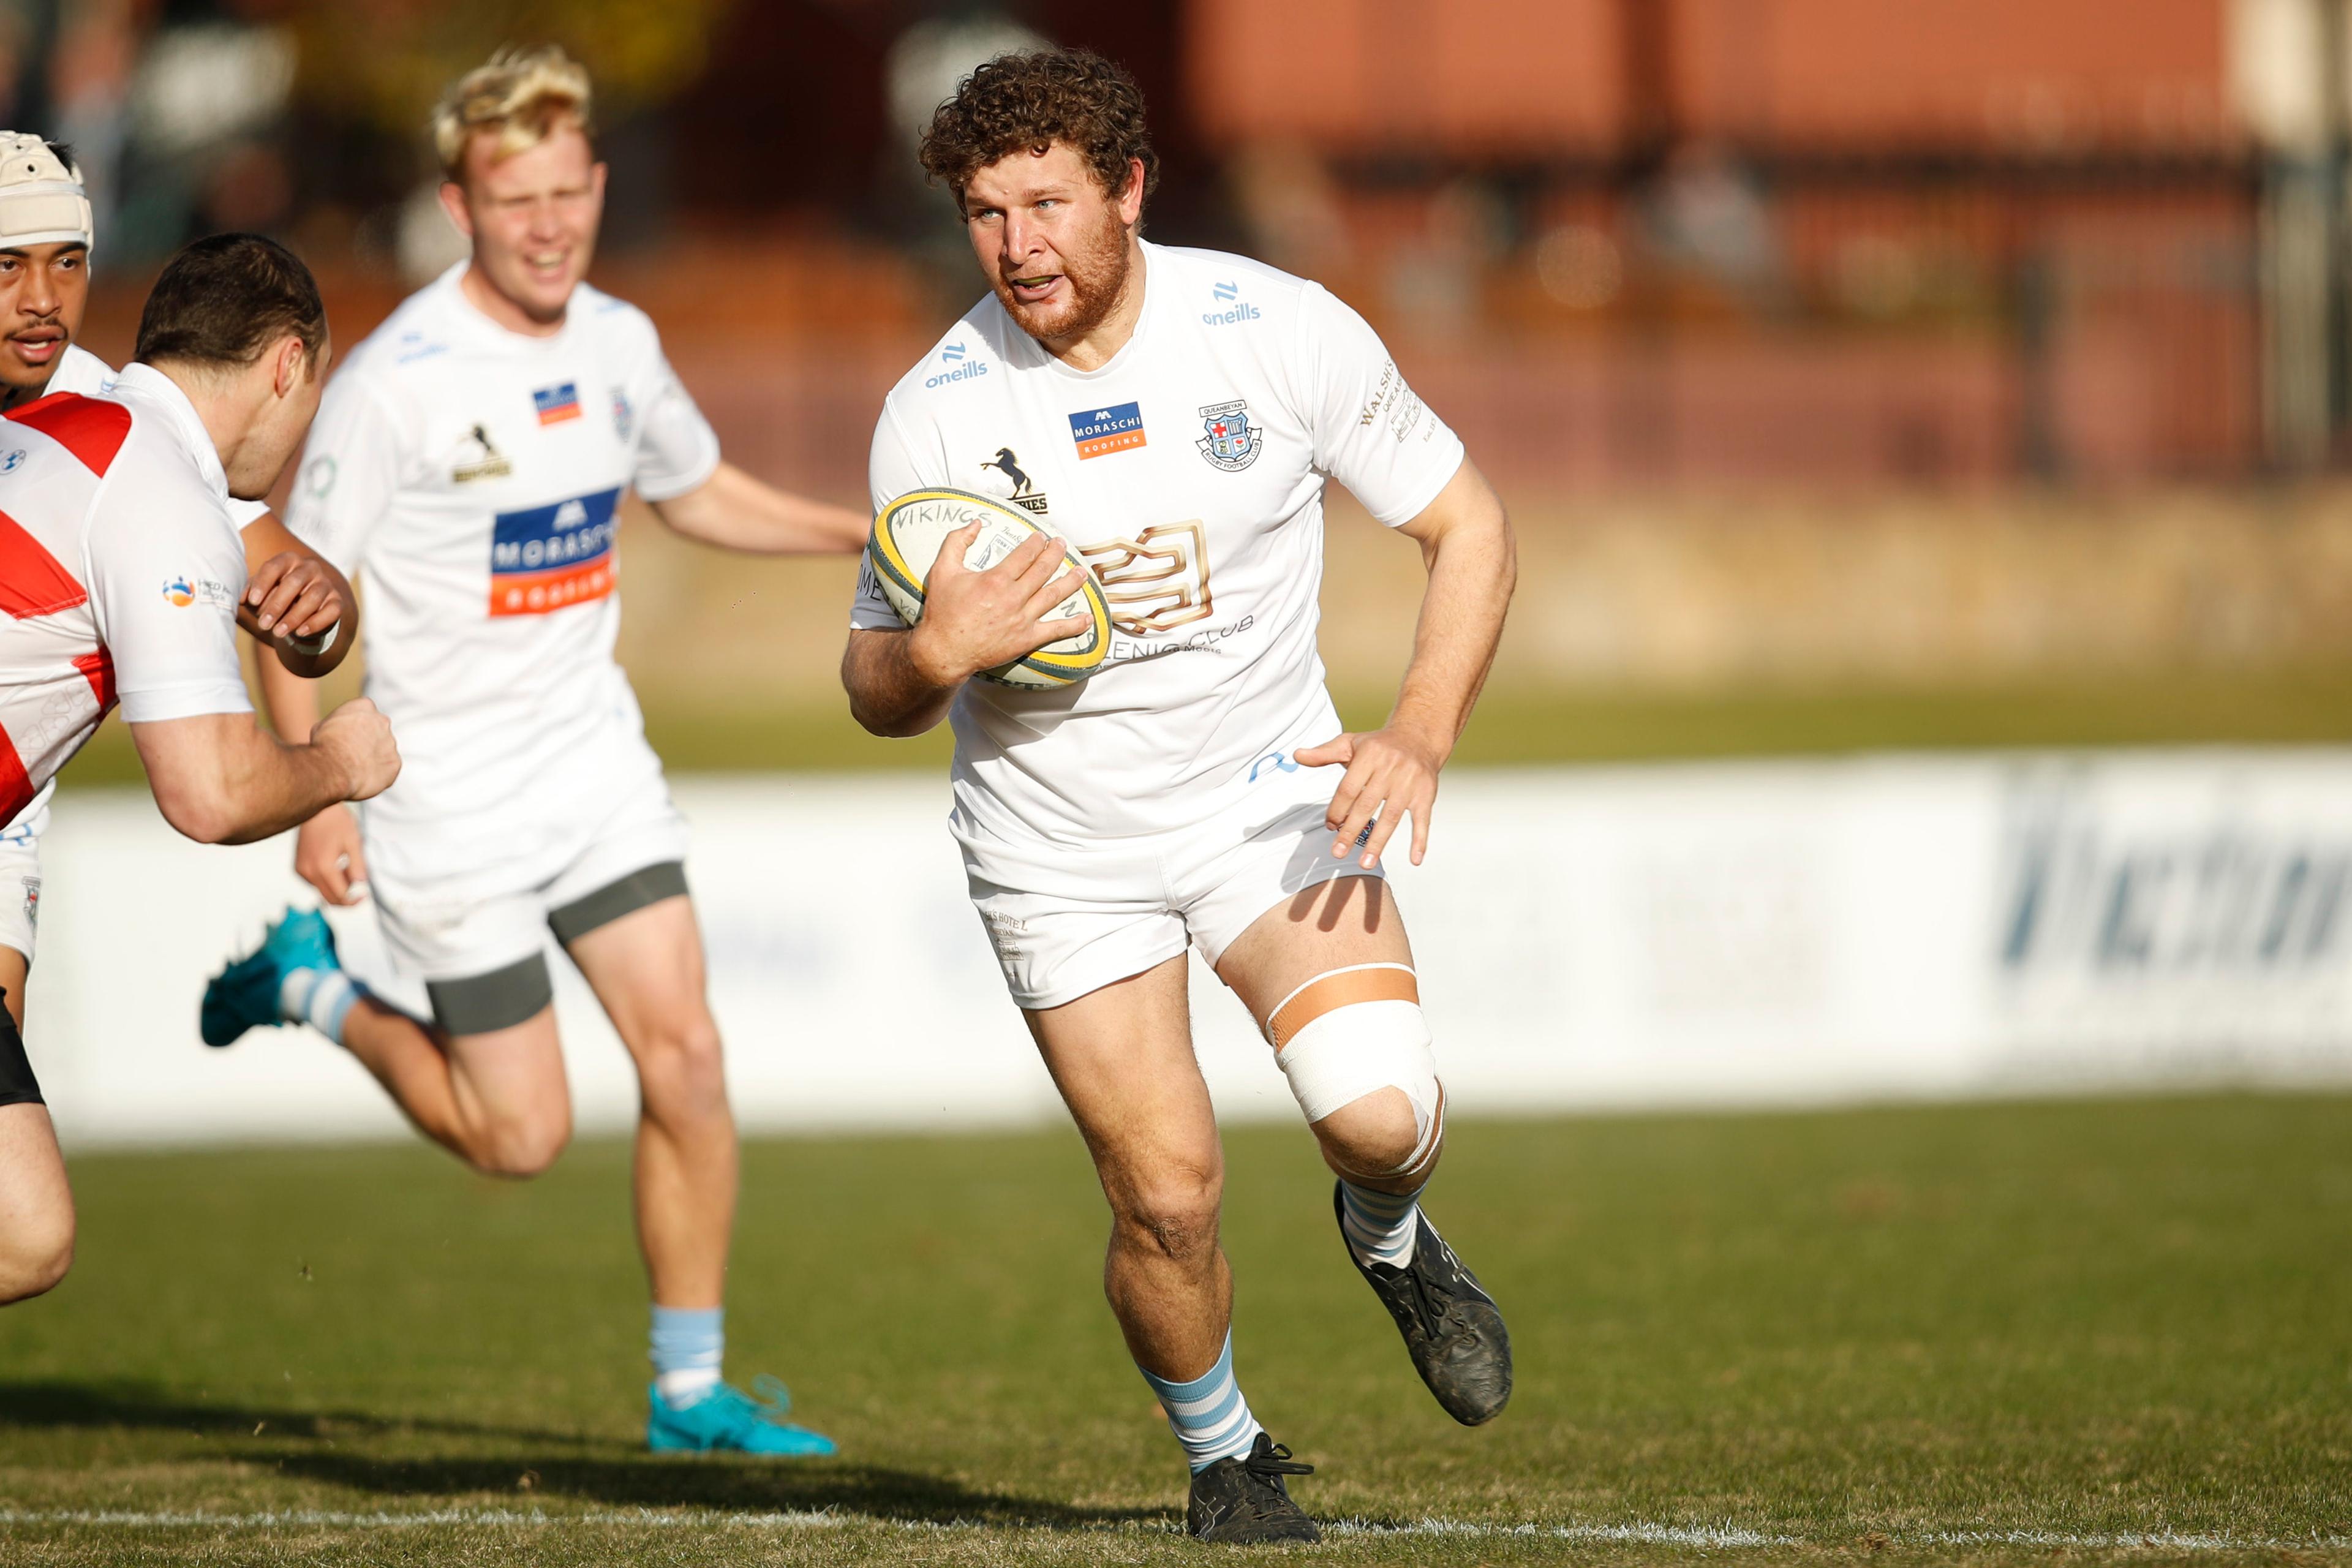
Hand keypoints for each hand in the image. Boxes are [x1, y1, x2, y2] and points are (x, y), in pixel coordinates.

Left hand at [244, 551, 346, 641]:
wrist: (303, 604)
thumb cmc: (276, 595)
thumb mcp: (261, 592)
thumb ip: (250, 592)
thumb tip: (241, 599)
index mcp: (288, 560)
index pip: (274, 567)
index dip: (262, 584)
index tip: (252, 601)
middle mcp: (309, 568)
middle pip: (294, 582)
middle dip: (277, 605)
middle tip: (263, 624)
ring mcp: (325, 584)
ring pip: (312, 598)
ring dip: (294, 617)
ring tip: (278, 633)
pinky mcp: (336, 601)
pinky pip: (330, 611)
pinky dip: (315, 623)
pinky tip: (299, 633)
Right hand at [294, 802, 370, 904]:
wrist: (317, 810)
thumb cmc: (337, 822)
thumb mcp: (354, 842)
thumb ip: (358, 866)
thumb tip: (361, 884)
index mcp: (324, 867)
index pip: (340, 896)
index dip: (354, 900)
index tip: (365, 895)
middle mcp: (309, 872)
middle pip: (329, 898)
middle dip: (346, 899)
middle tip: (360, 890)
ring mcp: (301, 870)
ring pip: (322, 891)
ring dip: (337, 888)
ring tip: (348, 869)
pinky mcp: (298, 867)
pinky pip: (315, 882)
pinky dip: (327, 881)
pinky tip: (336, 866)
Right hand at [312, 697, 399, 801]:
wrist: (335, 767)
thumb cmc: (324, 745)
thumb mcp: (322, 725)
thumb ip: (338, 725)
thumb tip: (337, 731)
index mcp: (364, 706)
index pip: (364, 712)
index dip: (354, 726)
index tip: (346, 736)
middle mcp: (383, 721)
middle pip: (377, 730)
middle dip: (367, 740)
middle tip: (352, 753)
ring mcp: (391, 742)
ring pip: (383, 750)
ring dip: (373, 757)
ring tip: (354, 768)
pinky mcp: (395, 762)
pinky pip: (388, 768)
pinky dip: (378, 773)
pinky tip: (363, 777)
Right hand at [907, 523, 1094, 685]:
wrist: (944, 651)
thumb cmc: (942, 611)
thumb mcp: (942, 570)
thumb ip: (957, 542)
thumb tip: (976, 522)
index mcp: (996, 579)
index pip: (1025, 554)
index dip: (1036, 543)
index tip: (1042, 537)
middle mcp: (1013, 597)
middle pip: (1043, 570)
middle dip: (1055, 554)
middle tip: (1062, 544)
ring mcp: (1023, 619)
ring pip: (1054, 596)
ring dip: (1070, 582)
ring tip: (1082, 572)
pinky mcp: (1027, 639)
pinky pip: (1056, 630)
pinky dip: (1074, 625)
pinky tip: (1088, 619)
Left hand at [1295, 724, 1449, 868]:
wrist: (1418, 737)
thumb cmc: (1378, 745)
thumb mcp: (1350, 743)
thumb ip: (1324, 753)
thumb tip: (1296, 755)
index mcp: (1369, 755)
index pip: (1349, 789)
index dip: (1337, 810)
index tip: (1330, 827)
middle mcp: (1390, 768)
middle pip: (1366, 805)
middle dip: (1351, 831)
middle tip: (1338, 853)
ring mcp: (1409, 782)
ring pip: (1391, 816)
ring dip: (1378, 842)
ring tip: (1365, 864)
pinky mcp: (1426, 793)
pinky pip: (1422, 820)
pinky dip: (1420, 840)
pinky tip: (1415, 860)